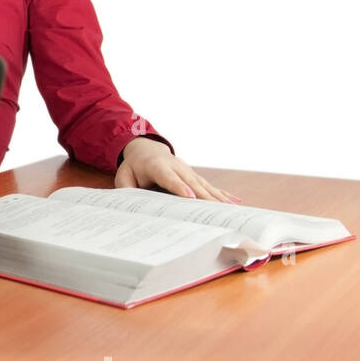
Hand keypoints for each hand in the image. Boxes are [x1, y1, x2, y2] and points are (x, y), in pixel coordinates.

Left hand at [113, 137, 241, 202]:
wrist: (146, 150)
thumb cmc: (134, 167)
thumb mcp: (124, 176)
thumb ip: (126, 189)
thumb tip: (130, 206)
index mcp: (157, 166)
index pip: (169, 178)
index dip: (180, 187)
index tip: (190, 197)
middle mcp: (176, 167)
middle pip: (192, 183)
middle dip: (204, 197)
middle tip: (216, 211)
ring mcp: (188, 171)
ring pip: (204, 185)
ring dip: (218, 198)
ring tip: (231, 210)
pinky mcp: (195, 176)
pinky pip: (210, 186)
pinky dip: (223, 194)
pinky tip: (235, 203)